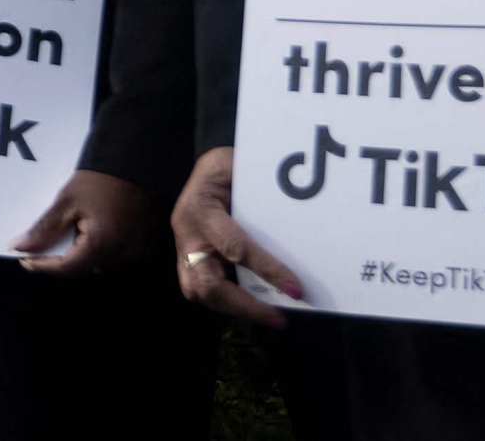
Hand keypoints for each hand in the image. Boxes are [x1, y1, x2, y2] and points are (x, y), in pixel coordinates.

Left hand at [14, 167, 152, 273]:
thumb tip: (19, 247)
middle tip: (45, 245)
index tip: (25, 259)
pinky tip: (94, 230)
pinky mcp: (147, 245)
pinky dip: (103, 249)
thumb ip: (44, 230)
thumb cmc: (100, 178)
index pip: (68, 269)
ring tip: (72, 232)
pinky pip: (119, 256)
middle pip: (86, 269)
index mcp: (103, 245)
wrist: (135, 160)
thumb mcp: (67, 201)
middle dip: (63, 259)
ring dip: (85, 255)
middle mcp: (124, 255)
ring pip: (102, 264)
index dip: (44, 266)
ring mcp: (138, 252)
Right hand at [168, 148, 300, 322]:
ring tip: (273, 317)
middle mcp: (186, 236)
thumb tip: (298, 212)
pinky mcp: (191, 264)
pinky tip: (260, 306)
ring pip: (199, 292)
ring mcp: (185, 252)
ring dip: (236, 308)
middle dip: (243, 306)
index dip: (266, 269)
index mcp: (198, 208)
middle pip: (204, 284)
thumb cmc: (225, 169)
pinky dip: (234, 302)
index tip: (296, 289)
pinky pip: (208, 290)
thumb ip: (259, 187)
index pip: (234, 246)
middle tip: (280, 319)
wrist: (204, 173)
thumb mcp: (237, 165)